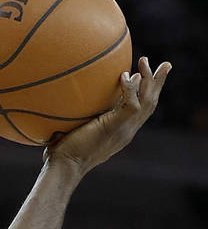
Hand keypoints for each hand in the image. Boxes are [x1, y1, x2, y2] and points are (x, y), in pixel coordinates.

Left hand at [45, 57, 170, 178]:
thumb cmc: (62, 154)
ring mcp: (124, 130)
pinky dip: (131, 88)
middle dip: (158, 83)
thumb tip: (65, 106)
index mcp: (120, 132)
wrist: (64, 167)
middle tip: (165, 64)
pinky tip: (125, 75)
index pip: (140, 110)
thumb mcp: (75, 131)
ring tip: (144, 60)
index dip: (146, 93)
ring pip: (148, 101)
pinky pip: (132, 104)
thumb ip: (80, 118)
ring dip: (148, 79)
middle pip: (151, 104)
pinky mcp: (117, 127)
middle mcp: (126, 131)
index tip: (143, 76)